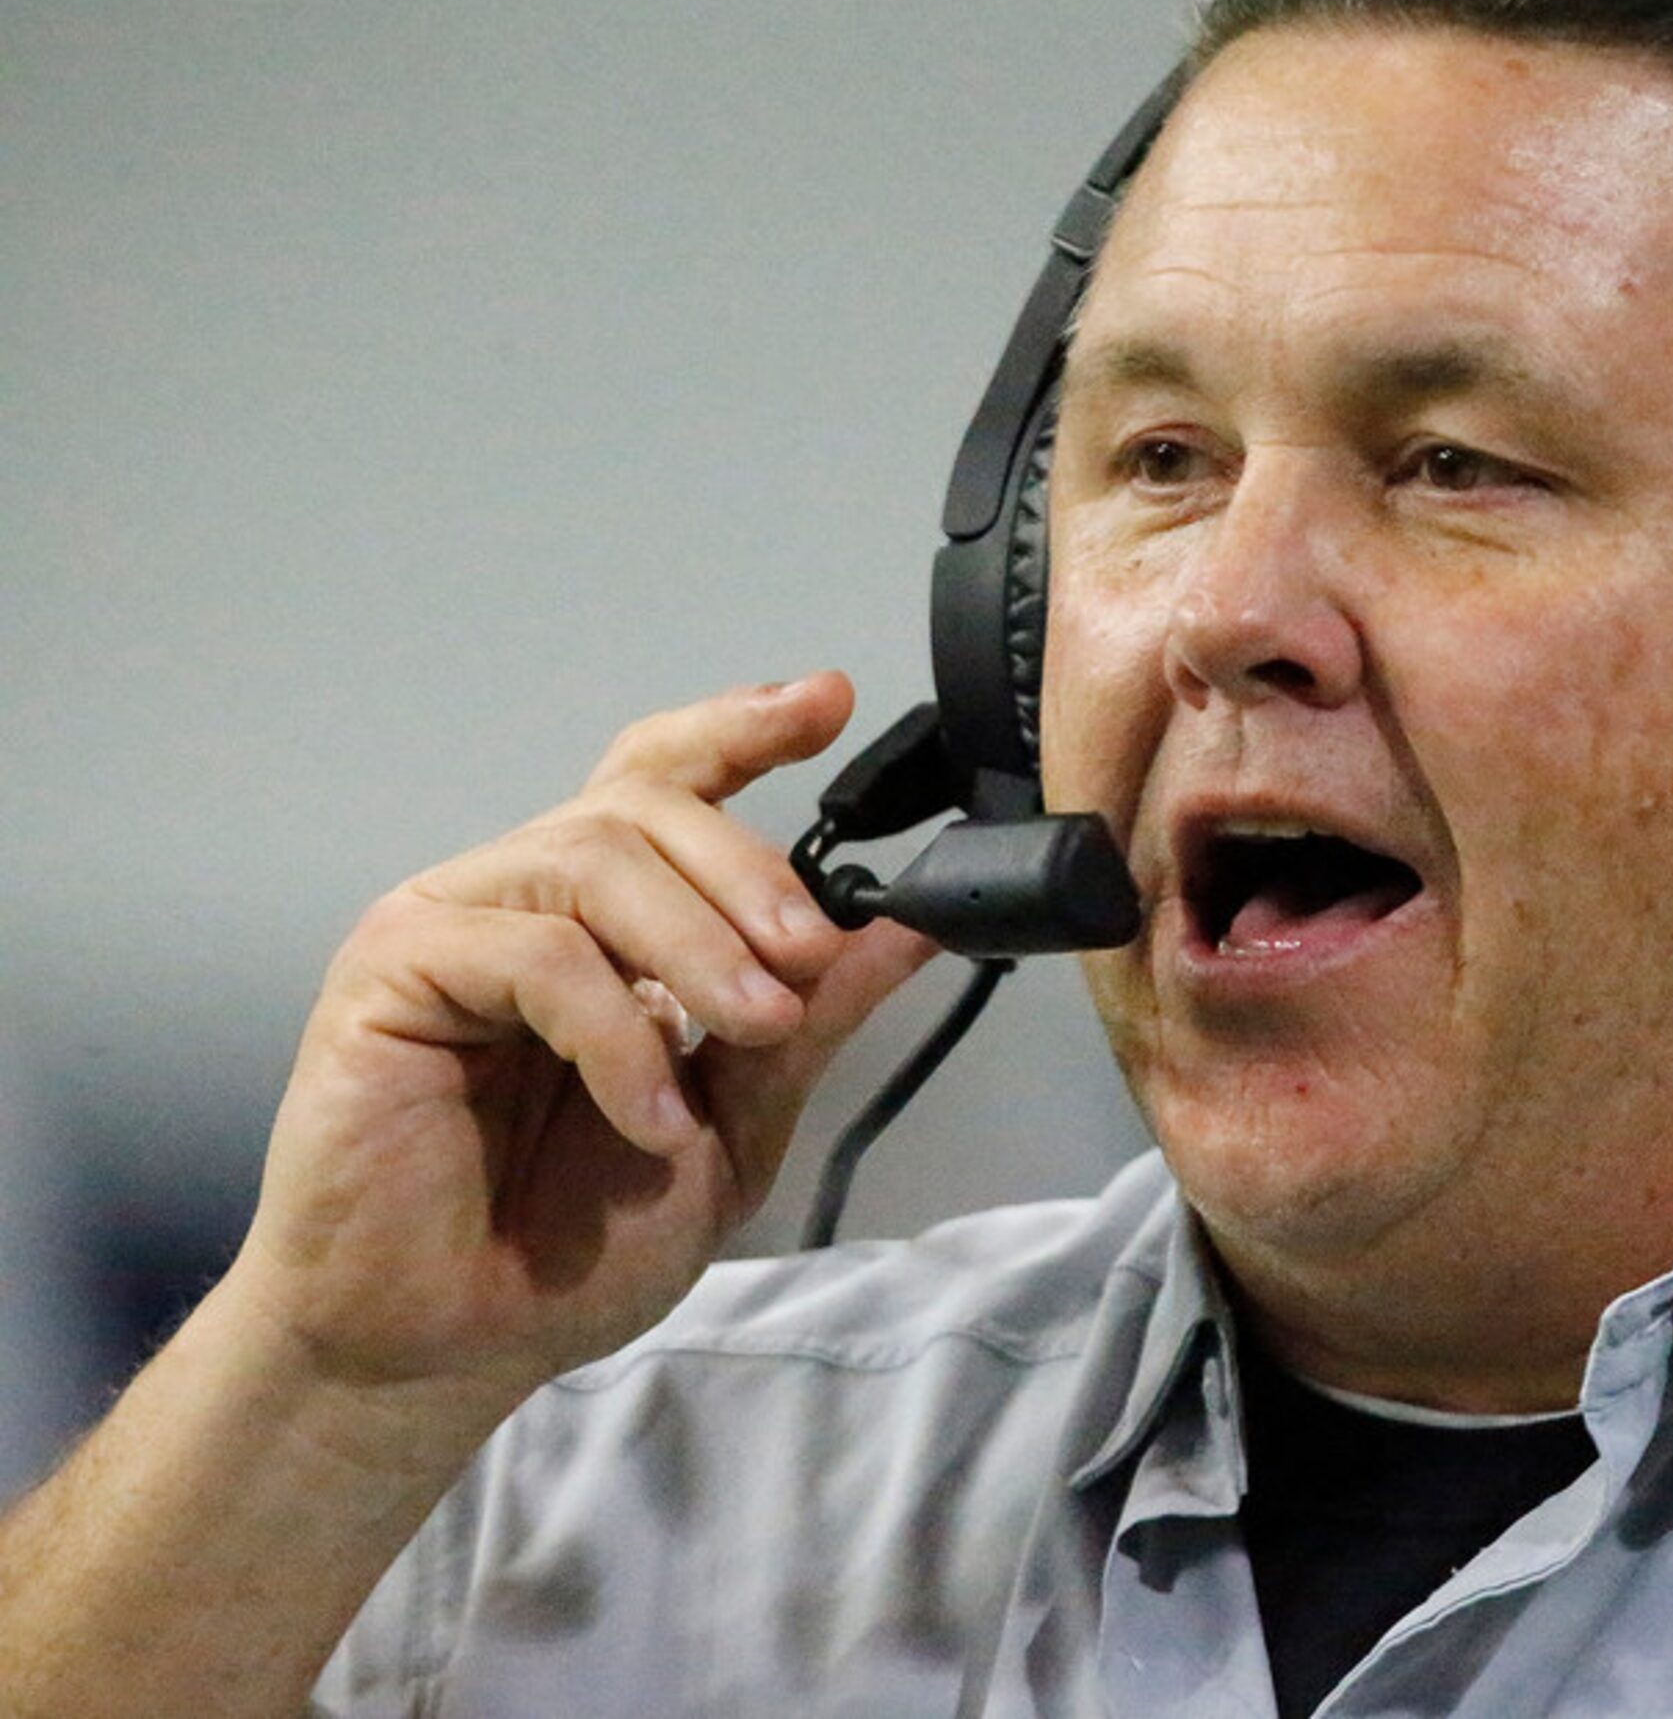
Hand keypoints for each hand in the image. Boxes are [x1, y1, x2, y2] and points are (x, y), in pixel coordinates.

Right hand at [220, 672, 934, 1436]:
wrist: (456, 1342)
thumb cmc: (574, 1242)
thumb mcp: (736, 1121)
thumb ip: (812, 1017)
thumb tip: (908, 925)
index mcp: (604, 919)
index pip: (665, 778)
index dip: (743, 726)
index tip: (829, 703)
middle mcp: (524, 897)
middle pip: (645, 804)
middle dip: (750, 871)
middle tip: (809, 961)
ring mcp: (451, 922)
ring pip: (595, 860)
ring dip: (699, 945)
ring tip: (753, 1031)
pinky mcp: (390, 970)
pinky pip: (534, 953)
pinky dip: (617, 1032)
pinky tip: (651, 1114)